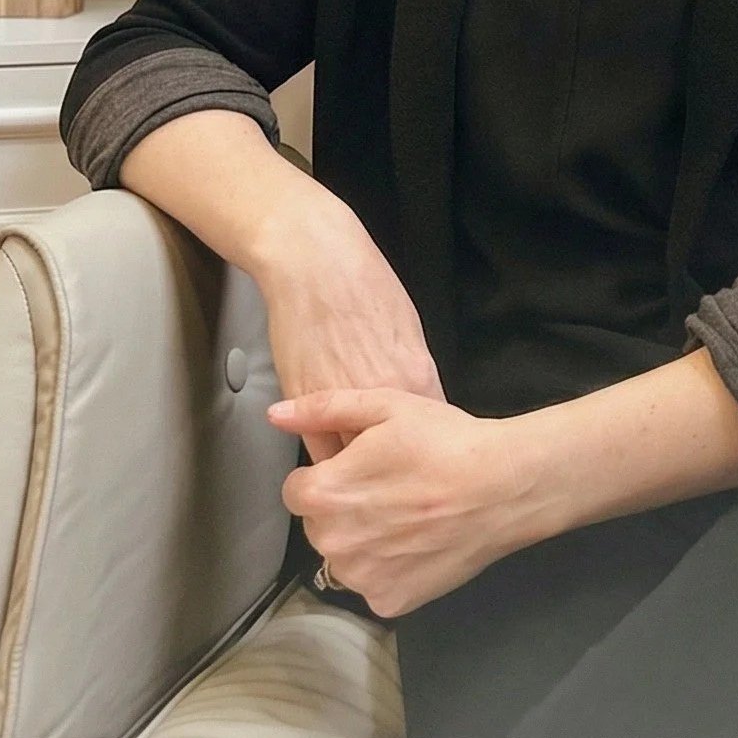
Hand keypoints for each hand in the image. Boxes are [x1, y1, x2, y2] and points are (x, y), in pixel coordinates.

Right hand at [256, 206, 445, 462]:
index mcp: (414, 377)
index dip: (430, 450)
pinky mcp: (304, 410)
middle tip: (398, 473)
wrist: (313, 263)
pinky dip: (331, 460)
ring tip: (366, 474)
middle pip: (398, 456)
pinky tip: (336, 461)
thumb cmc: (363, 284)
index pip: (433, 434)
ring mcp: (341, 407)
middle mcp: (382, 399)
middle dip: (398, 468)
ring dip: (362, 472)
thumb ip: (413, 372)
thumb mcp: (408, 327)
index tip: (427, 457)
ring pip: (358, 464)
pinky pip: (323, 454)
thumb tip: (420, 402)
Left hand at [268, 387, 526, 617]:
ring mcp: (362, 579)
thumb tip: (274, 415)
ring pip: (344, 557)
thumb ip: (323, 409)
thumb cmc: (443, 440)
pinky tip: (417, 543)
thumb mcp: (385, 406)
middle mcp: (333, 544)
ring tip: (404, 515)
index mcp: (325, 494)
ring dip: (361, 540)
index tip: (359, 468)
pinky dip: (389, 568)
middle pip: (319, 525)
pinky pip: (373, 583)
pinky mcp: (389, 603)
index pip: (296, 491)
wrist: (502, 488)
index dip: (325, 475)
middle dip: (341, 508)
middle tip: (386, 488)